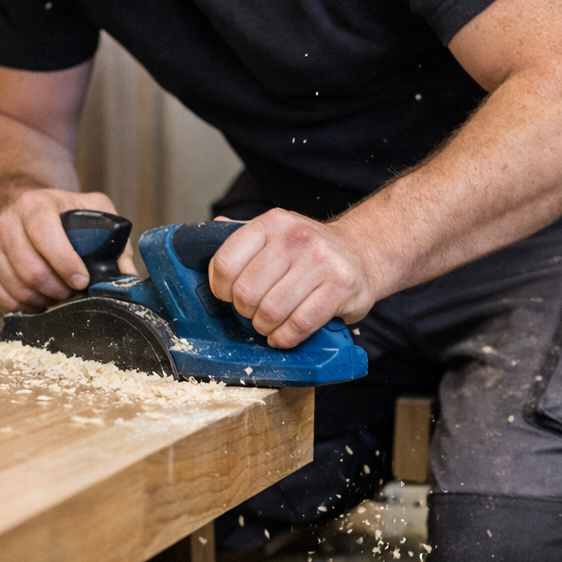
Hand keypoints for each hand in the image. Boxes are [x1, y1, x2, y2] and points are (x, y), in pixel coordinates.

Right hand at [0, 187, 136, 310]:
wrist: (23, 209)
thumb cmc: (63, 214)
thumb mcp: (93, 210)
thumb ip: (114, 238)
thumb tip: (126, 277)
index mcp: (34, 204)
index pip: (46, 237)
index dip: (65, 264)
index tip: (82, 280)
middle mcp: (6, 222)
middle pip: (31, 270)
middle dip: (57, 289)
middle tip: (71, 290)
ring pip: (16, 287)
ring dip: (42, 299)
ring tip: (57, 294)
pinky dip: (22, 305)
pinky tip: (37, 299)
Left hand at [207, 209, 378, 347]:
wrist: (362, 253)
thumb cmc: (310, 251)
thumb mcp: (276, 233)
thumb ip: (240, 238)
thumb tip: (198, 239)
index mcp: (272, 223)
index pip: (226, 263)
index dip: (220, 289)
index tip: (228, 296)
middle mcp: (297, 238)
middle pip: (246, 293)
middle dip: (244, 311)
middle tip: (253, 312)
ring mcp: (321, 262)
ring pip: (271, 312)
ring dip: (265, 327)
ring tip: (270, 324)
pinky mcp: (340, 287)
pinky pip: (299, 325)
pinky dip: (285, 338)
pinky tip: (285, 334)